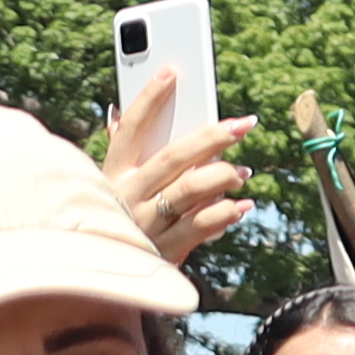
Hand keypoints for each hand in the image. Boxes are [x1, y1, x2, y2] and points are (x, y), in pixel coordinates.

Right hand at [99, 88, 257, 266]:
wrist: (110, 281)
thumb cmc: (121, 222)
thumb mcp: (114, 189)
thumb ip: (121, 154)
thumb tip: (116, 113)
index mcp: (113, 175)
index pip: (130, 130)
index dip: (148, 99)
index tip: (171, 72)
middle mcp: (128, 197)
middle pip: (172, 158)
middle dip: (210, 138)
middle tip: (243, 125)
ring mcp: (146, 224)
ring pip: (188, 191)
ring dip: (221, 176)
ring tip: (244, 170)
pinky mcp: (166, 251)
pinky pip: (200, 227)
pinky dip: (224, 215)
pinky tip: (241, 206)